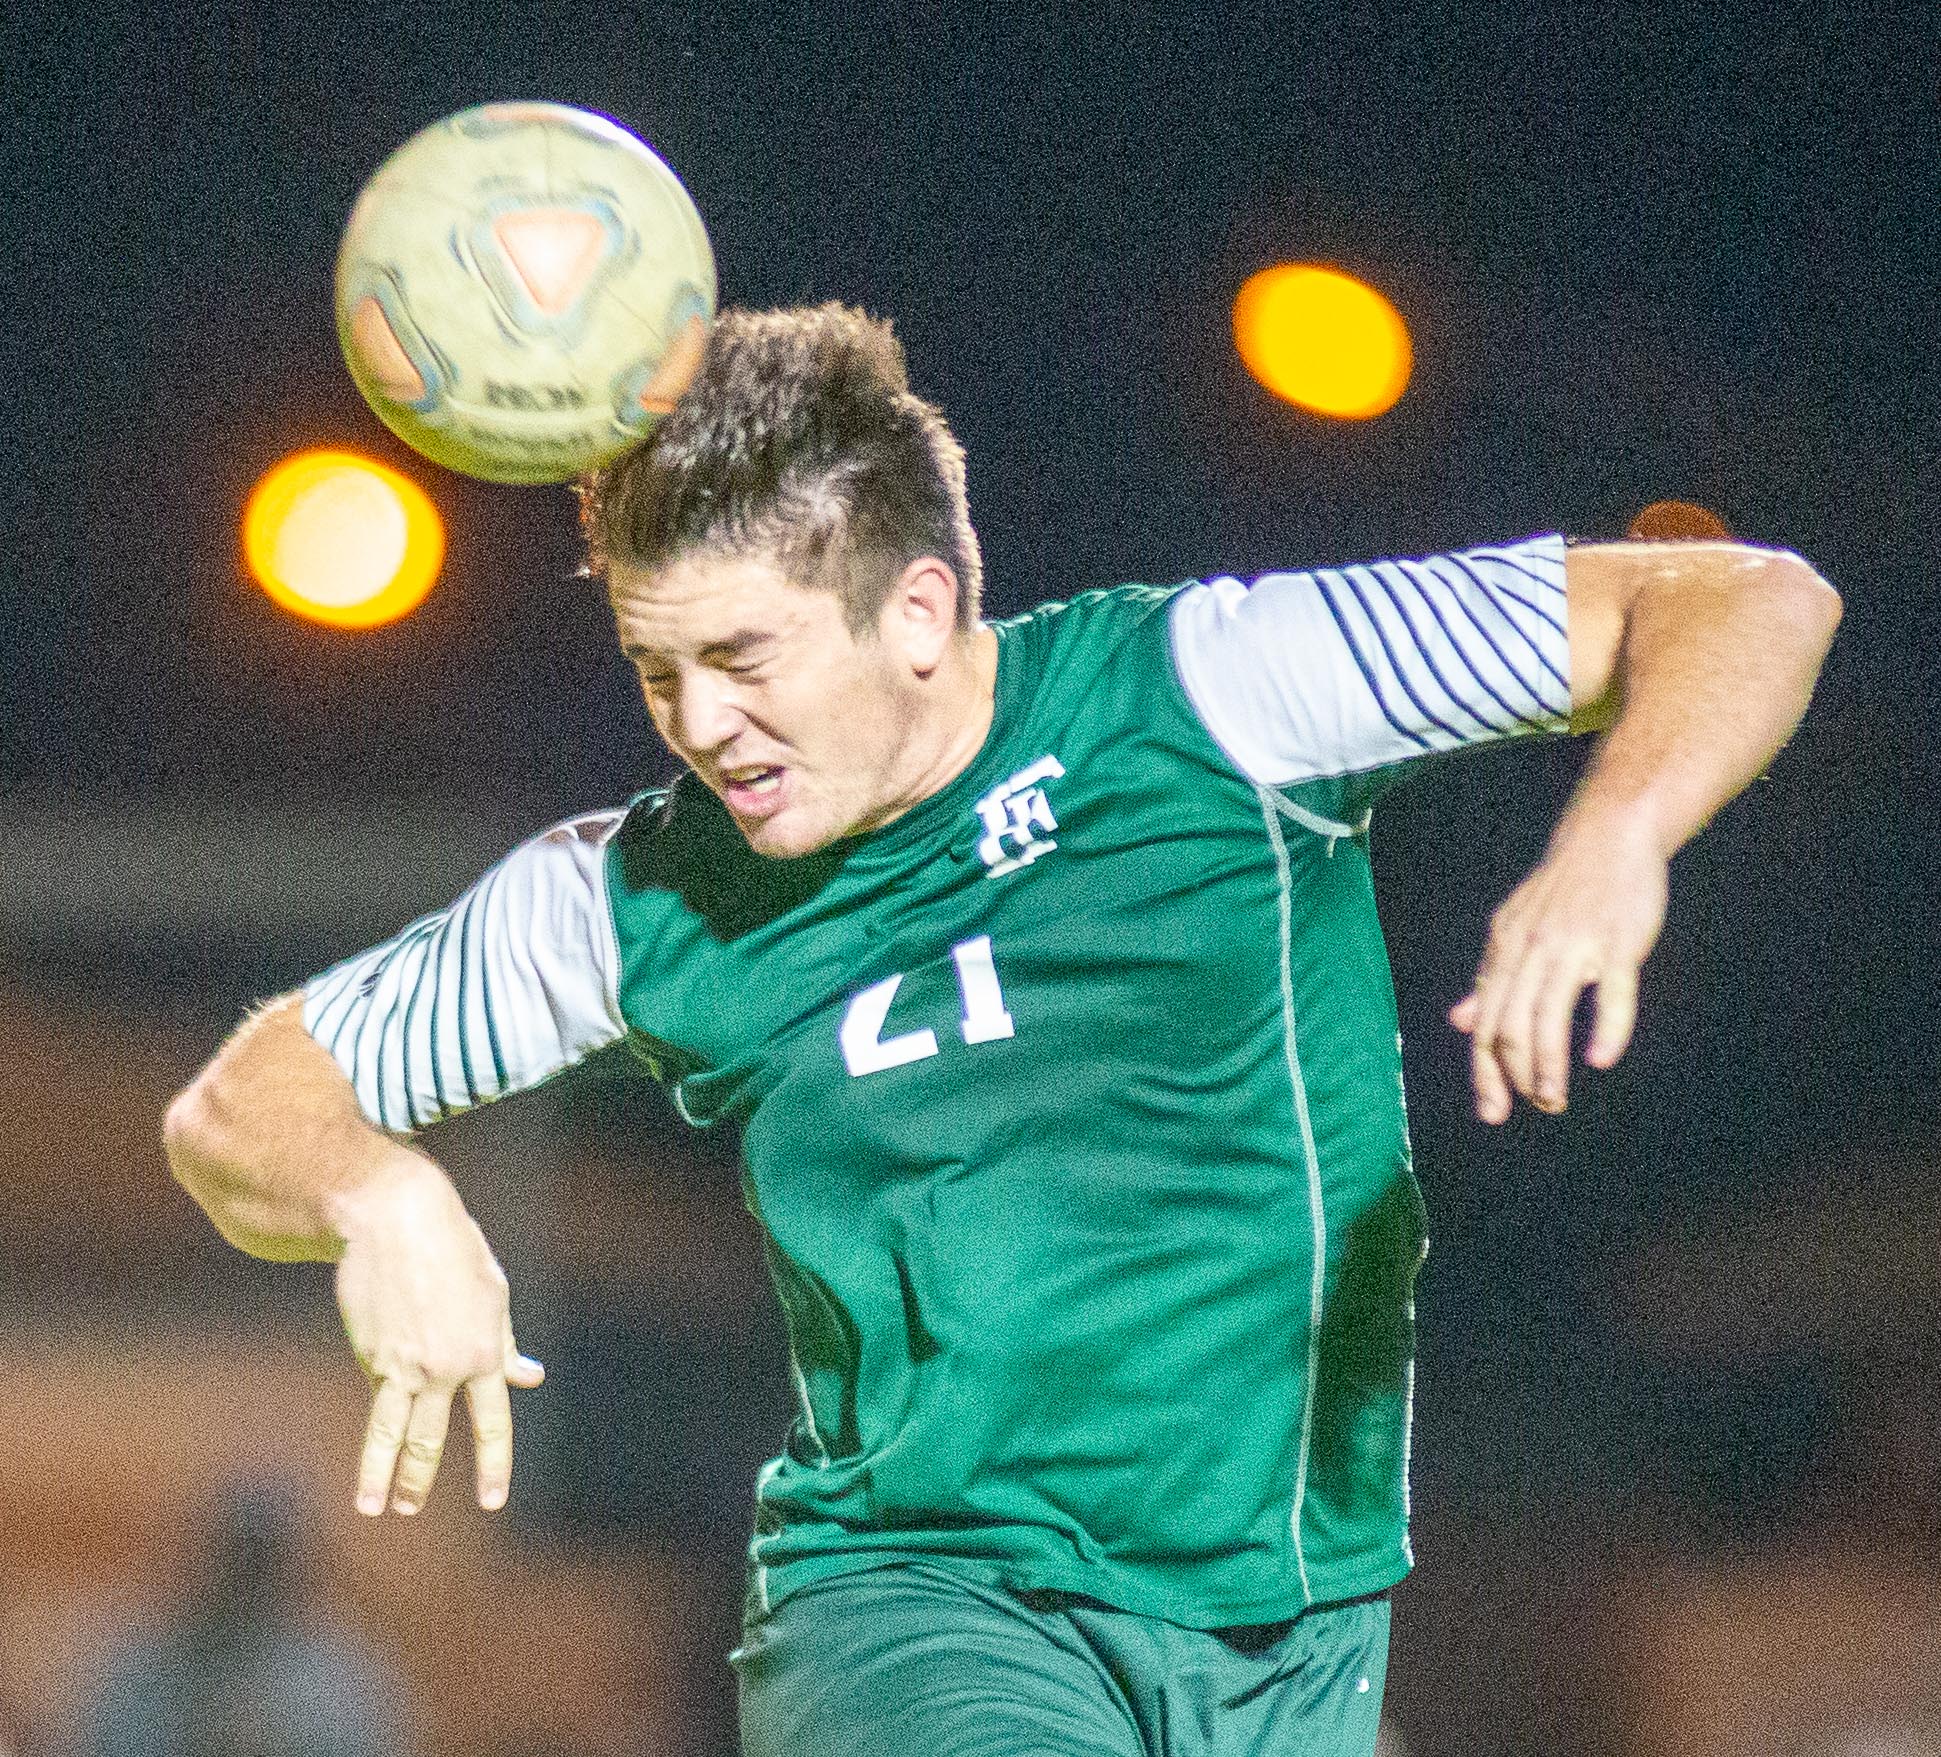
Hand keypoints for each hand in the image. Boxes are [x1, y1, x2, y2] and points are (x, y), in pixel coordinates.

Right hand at [331, 1156, 544, 1516]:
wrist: (396, 1218)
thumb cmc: (451, 1249)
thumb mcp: (492, 1293)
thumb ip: (505, 1344)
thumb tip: (529, 1378)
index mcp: (486, 1350)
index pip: (493, 1421)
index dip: (493, 1464)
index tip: (492, 1500)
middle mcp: (449, 1367)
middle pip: (435, 1439)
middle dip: (423, 1479)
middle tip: (411, 1509)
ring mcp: (410, 1366)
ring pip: (397, 1436)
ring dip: (387, 1476)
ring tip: (377, 1508)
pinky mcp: (374, 1356)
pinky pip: (378, 1405)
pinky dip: (371, 1443)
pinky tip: (364, 1466)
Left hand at [1450, 810, 1669, 1123]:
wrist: (1606, 834)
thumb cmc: (1561, 889)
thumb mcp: (1511, 929)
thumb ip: (1489, 978)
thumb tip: (1458, 1021)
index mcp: (1502, 950)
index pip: (1484, 1023)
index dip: (1484, 1071)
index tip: (1492, 1111)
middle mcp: (1530, 950)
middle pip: (1510, 1025)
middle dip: (1516, 1076)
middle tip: (1536, 1107)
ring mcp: (1573, 946)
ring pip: (1550, 1015)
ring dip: (1549, 1065)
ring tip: (1554, 1099)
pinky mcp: (1617, 942)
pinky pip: (1611, 991)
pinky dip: (1606, 1028)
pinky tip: (1600, 1060)